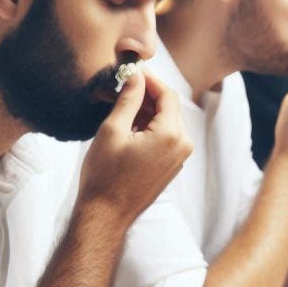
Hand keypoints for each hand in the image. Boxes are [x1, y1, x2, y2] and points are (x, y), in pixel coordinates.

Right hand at [78, 70, 192, 223]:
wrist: (106, 215)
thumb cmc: (105, 176)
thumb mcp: (112, 130)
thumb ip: (128, 99)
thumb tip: (136, 76)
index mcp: (171, 135)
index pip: (167, 94)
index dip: (150, 79)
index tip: (131, 71)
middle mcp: (182, 146)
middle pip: (169, 107)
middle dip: (147, 94)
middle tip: (122, 85)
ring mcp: (179, 158)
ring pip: (167, 122)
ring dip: (147, 110)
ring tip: (120, 104)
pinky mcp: (171, 167)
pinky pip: (165, 137)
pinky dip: (149, 126)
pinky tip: (127, 125)